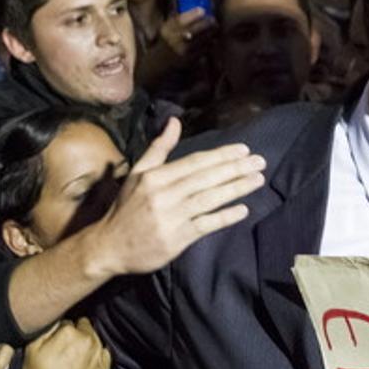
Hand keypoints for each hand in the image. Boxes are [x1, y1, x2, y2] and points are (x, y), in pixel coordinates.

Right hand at [23, 319, 110, 368]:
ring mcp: (98, 354)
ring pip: (94, 338)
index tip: (55, 341)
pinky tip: (85, 363)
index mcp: (69, 332)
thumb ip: (45, 328)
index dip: (60, 331)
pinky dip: (96, 355)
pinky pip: (104, 353)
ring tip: (73, 358)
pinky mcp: (104, 367)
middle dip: (76, 334)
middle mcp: (88, 339)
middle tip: (65, 348)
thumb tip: (55, 320)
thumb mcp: (32, 349)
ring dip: (86, 343)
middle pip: (84, 326)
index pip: (67, 322)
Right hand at [89, 118, 265, 276]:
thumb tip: (174, 121)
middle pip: (206, 178)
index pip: (196, 162)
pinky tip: (243, 210)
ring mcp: (171, 217)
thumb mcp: (138, 173)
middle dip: (235, 168)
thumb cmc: (127, 208)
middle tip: (260, 161)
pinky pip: (206, 225)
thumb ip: (159, 148)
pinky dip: (225, 217)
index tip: (243, 149)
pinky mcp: (176, 239)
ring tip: (258, 180)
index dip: (221, 155)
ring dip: (236, 188)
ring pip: (209, 199)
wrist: (108, 247)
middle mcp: (164, 195)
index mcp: (156, 177)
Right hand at [159, 8, 216, 56]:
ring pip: (201, 40)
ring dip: (211, 33)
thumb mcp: (167, 27)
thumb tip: (196, 5)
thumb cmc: (168, 40)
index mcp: (167, 30)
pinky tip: (212, 39)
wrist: (161, 62)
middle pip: (193, 30)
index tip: (202, 10)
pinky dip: (210, 43)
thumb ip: (178, 18)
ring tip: (215, 28)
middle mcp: (173, 41)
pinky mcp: (190, 60)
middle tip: (214, 20)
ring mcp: (182, 51)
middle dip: (206, 24)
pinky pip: (204, 49)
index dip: (192, 15)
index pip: (179, 21)